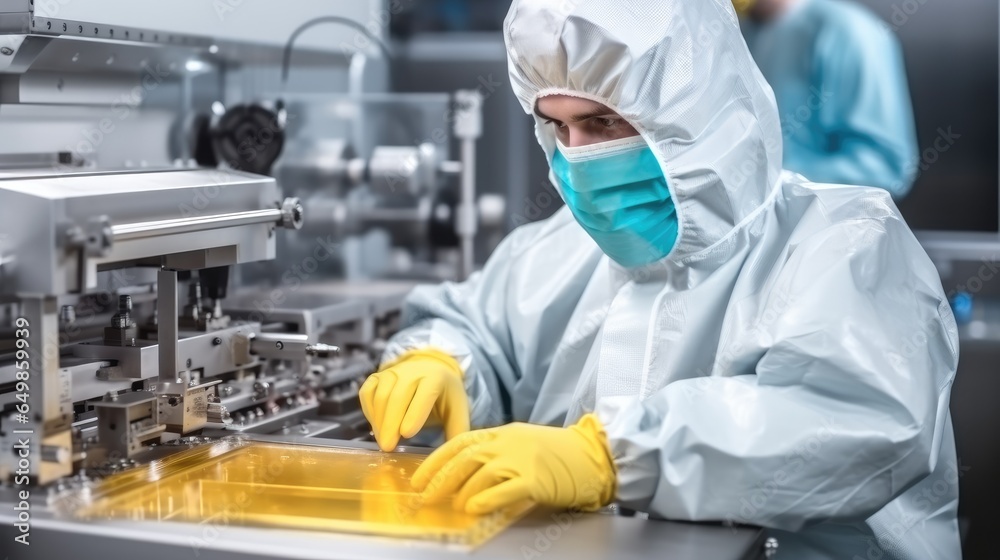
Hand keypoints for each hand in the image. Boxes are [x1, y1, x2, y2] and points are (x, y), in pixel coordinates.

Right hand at [359, 348, 469, 451]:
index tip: (407, 434)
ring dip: (380, 422)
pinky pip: (367, 393)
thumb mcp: (457, 410)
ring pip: (380, 396)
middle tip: (388, 447)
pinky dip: (369, 412)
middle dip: (391, 423)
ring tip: (384, 443)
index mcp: (435, 377)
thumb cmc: (444, 396)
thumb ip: (457, 431)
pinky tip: (377, 428)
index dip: (415, 413)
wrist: (430, 371)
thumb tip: (453, 457)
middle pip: (398, 396)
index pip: (424, 393)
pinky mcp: (376, 377)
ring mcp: (391, 372)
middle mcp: (411, 371)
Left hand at [411, 414, 616, 514]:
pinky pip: (505, 489)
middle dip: (441, 478)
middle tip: (426, 497)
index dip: (436, 460)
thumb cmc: (559, 453)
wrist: (594, 454)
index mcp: (503, 432)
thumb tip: (464, 476)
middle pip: (465, 458)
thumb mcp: (523, 443)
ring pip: (481, 473)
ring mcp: (523, 459)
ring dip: (462, 491)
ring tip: (455, 506)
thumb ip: (496, 452)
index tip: (419, 477)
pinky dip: (487, 499)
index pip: (460, 442)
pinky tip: (475, 508)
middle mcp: (509, 442)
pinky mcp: (537, 479)